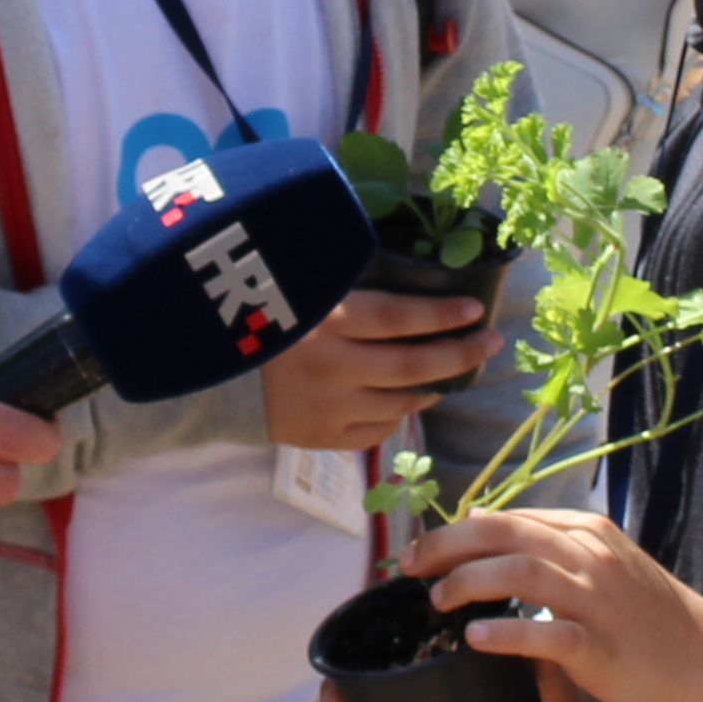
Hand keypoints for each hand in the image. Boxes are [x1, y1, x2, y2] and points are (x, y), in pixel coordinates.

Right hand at [257, 283, 499, 450]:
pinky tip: (409, 399)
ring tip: (451, 372)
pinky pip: (375, 432)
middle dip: (460, 354)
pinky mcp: (319, 439)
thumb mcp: (302, 287)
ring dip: (432, 387)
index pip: (398, 318)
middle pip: (413, 365)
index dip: (441, 314)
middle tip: (491, 343)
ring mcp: (327, 409)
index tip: (475, 309)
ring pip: (400, 403)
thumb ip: (349, 279)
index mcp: (326, 321)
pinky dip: (398, 415)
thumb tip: (407, 262)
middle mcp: (331, 368)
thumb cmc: (262, 316)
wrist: (211, 373)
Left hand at [412, 507, 702, 701]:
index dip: (455, 532)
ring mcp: (598, 600)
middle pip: (503, 535)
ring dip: (467, 584)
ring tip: (437, 603)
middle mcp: (591, 555)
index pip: (508, 518)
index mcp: (588, 532)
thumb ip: (551, 547)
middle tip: (409, 568)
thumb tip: (484, 526)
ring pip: (519, 574)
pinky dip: (506, 635)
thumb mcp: (605, 565)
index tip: (419, 552)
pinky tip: (475, 641)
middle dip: (446, 548)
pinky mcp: (602, 647)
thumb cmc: (654, 621)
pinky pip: (547, 635)